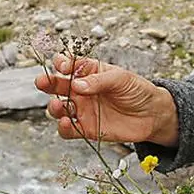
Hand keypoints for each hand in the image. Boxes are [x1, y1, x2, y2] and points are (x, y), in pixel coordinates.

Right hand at [34, 54, 178, 146]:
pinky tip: (66, 123)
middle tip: (42, 82)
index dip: (62, 64)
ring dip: (54, 107)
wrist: (152, 115)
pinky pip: (68, 130)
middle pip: (57, 85)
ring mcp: (82, 109)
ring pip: (58, 108)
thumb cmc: (137, 90)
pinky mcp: (86, 128)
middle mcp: (81, 90)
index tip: (62, 66)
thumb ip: (98, 81)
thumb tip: (76, 84)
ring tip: (59, 106)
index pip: (69, 65)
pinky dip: (63, 128)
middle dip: (47, 83)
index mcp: (89, 72)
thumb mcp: (120, 79)